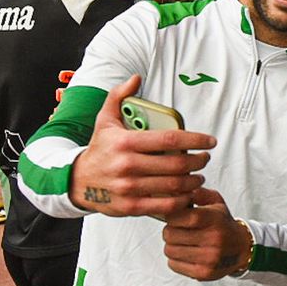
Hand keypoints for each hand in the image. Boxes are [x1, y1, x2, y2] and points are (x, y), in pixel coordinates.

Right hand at [68, 74, 216, 216]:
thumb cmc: (98, 149)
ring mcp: (129, 187)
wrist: (77, 181)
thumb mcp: (104, 120)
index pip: (170, 138)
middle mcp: (128, 165)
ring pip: (173, 185)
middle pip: (176, 164)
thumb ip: (119, 97)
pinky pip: (164, 205)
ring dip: (193, 181)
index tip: (210, 141)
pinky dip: (182, 200)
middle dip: (198, 161)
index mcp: (125, 142)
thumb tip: (135, 79)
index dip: (196, 139)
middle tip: (205, 158)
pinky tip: (188, 194)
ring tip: (199, 176)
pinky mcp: (131, 206)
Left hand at [161, 191, 253, 280]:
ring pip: (169, 250)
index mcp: (214, 220)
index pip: (181, 216)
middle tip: (179, 229)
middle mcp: (213, 240)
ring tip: (183, 241)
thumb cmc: (223, 224)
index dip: (171, 215)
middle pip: (170, 234)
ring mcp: (208, 258)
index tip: (174, 216)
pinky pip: (173, 264)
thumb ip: (199, 193)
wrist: (242, 248)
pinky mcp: (203, 273)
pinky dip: (175, 259)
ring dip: (172, 245)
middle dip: (170, 230)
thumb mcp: (216, 202)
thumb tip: (180, 190)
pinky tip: (186, 253)